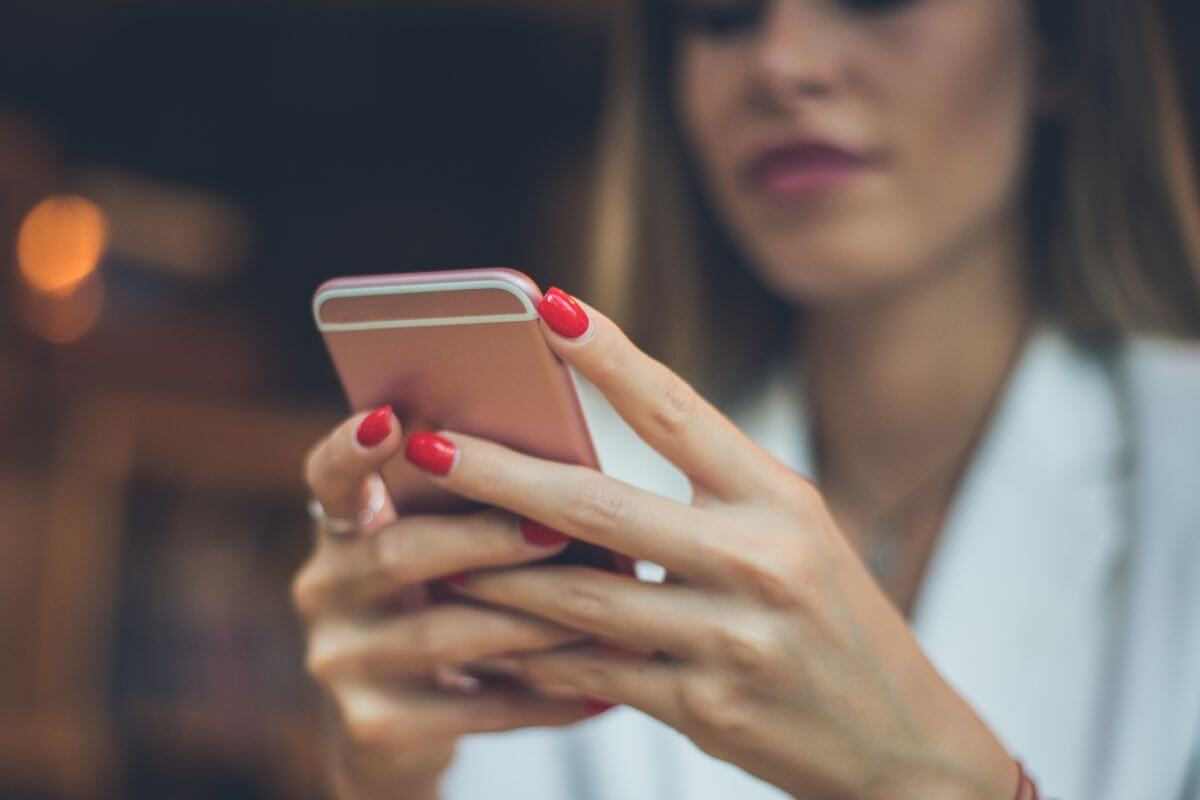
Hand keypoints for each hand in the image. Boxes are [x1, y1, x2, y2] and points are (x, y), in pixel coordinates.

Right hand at [294, 408, 599, 798]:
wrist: (399, 728)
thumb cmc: (443, 605)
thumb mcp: (439, 552)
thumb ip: (469, 509)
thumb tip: (570, 465)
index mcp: (342, 528)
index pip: (328, 475)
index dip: (351, 449)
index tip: (390, 420)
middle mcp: (323, 590)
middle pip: (398, 553)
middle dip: (485, 539)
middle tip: (557, 530)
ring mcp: (341, 662)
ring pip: (444, 633)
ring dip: (532, 621)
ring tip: (606, 613)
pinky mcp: (374, 726)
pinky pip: (474, 708)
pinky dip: (544, 697)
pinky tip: (602, 691)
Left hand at [401, 290, 1019, 799]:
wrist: (901, 741)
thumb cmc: (837, 618)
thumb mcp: (797, 532)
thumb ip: (710, 491)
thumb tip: (591, 457)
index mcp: (781, 499)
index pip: (678, 410)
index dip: (608, 355)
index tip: (545, 308)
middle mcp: (758, 561)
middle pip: (599, 504)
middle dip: (499, 473)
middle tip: (425, 443)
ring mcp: (730, 640)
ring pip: (581, 596)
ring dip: (494, 571)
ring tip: (427, 543)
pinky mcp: (706, 709)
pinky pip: (594, 673)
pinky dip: (534, 652)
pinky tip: (487, 634)